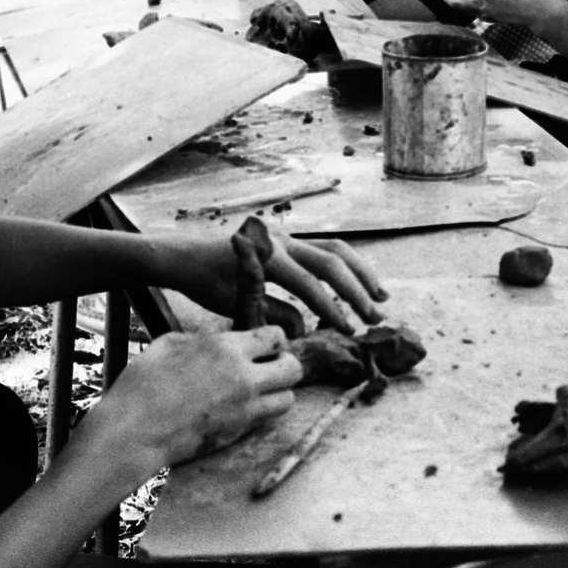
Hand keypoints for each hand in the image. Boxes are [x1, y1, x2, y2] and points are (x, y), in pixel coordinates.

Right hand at [79, 327, 301, 466]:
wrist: (133, 431)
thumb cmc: (142, 384)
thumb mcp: (169, 343)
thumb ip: (202, 339)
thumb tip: (217, 339)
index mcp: (225, 347)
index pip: (276, 335)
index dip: (272, 340)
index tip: (262, 346)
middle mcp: (243, 375)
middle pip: (293, 367)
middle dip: (285, 365)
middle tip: (268, 368)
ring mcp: (244, 407)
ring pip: (288, 398)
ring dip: (279, 393)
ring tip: (259, 392)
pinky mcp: (238, 432)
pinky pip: (268, 419)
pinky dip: (264, 413)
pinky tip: (243, 409)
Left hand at [172, 229, 388, 335]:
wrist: (186, 254)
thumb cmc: (204, 281)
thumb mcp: (234, 304)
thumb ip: (274, 314)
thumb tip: (306, 328)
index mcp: (267, 256)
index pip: (309, 285)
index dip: (331, 309)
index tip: (348, 331)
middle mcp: (283, 240)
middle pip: (332, 261)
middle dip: (356, 291)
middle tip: (374, 317)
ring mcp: (290, 237)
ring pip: (337, 249)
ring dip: (362, 273)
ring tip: (382, 296)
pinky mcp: (292, 240)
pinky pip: (329, 248)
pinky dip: (349, 265)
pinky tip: (362, 282)